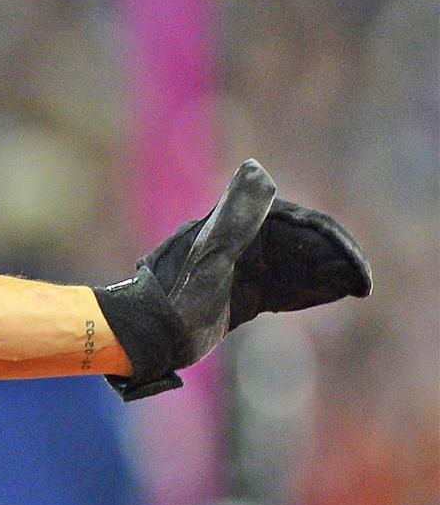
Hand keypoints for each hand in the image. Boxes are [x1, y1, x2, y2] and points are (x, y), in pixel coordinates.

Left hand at [95, 159, 371, 399]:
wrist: (141, 337)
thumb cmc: (173, 298)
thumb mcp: (208, 256)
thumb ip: (236, 215)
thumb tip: (258, 168)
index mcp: (236, 228)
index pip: (298, 228)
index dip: (331, 245)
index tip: (356, 270)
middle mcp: (239, 245)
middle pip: (299, 246)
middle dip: (332, 260)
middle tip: (362, 284)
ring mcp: (238, 270)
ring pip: (292, 267)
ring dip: (323, 275)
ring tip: (353, 289)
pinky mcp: (234, 296)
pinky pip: (278, 288)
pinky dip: (303, 291)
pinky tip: (325, 296)